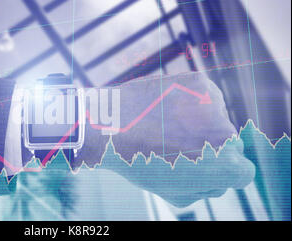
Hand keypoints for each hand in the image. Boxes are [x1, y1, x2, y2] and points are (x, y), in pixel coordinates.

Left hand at [75, 73, 254, 206]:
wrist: (108, 123)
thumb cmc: (137, 159)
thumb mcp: (173, 188)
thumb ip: (205, 185)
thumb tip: (220, 176)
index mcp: (222, 166)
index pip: (242, 170)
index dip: (224, 169)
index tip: (204, 164)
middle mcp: (226, 133)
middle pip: (230, 142)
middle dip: (210, 144)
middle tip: (179, 144)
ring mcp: (214, 105)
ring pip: (217, 116)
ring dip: (200, 121)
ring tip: (167, 124)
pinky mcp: (200, 81)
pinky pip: (205, 96)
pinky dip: (190, 102)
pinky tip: (167, 107)